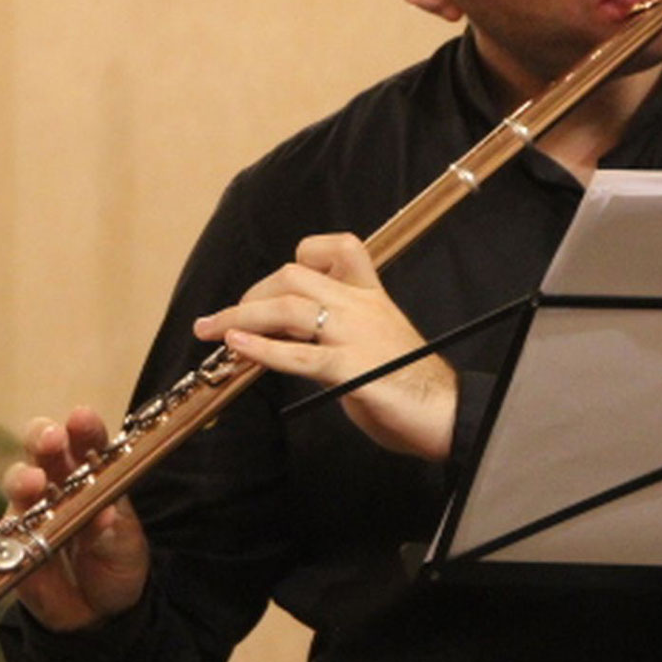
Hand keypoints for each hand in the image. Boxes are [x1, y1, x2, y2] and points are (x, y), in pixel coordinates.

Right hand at [2, 408, 149, 633]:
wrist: (98, 611)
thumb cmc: (115, 560)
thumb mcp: (124, 544)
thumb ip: (111, 529)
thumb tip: (103, 515)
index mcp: (89, 471)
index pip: (86, 440)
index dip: (83, 427)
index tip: (82, 417)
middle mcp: (55, 483)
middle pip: (42, 449)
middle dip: (43, 438)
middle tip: (51, 440)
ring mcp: (29, 511)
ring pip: (18, 483)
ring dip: (24, 480)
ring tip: (35, 484)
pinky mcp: (10, 544)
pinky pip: (8, 534)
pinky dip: (19, 533)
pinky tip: (29, 536)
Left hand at [193, 232, 456, 461]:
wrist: (449, 414)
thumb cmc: (414, 385)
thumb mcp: (377, 343)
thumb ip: (341, 332)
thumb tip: (297, 339)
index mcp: (372, 297)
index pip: (339, 247)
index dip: (303, 255)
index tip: (277, 282)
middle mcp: (361, 307)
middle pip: (294, 276)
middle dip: (251, 294)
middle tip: (227, 319)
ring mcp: (355, 335)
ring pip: (288, 307)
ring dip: (240, 316)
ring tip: (211, 330)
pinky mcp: (350, 369)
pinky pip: (298, 354)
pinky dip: (261, 348)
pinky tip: (237, 348)